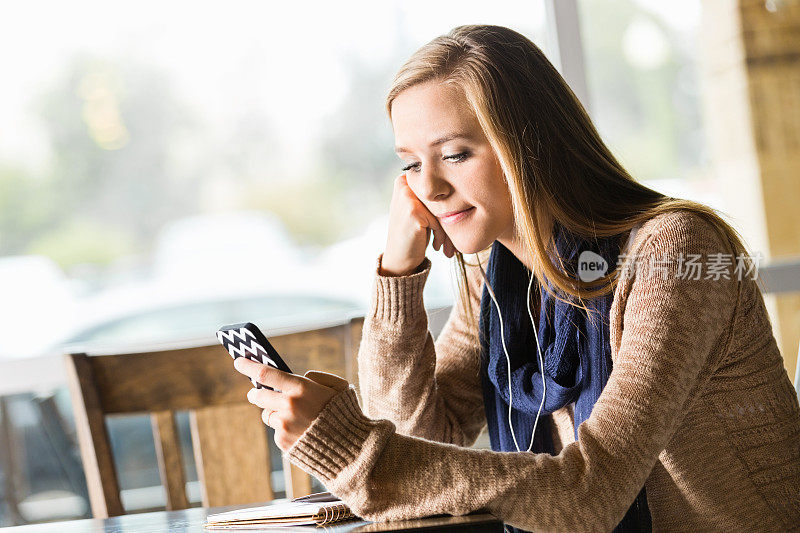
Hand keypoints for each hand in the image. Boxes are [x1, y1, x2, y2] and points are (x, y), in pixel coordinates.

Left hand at [233, 357, 349, 449]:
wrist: (351, 448)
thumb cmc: (345, 413)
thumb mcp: (337, 387)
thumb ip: (316, 378)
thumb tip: (298, 377)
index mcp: (301, 388)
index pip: (265, 374)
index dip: (248, 366)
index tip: (239, 361)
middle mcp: (288, 406)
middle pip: (257, 396)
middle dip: (255, 393)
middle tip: (256, 392)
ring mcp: (284, 426)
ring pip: (268, 415)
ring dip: (275, 413)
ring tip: (296, 417)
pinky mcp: (283, 442)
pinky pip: (277, 431)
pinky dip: (285, 430)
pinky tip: (302, 432)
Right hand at [381, 173, 455, 275]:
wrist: (398, 258)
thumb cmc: (413, 234)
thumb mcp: (420, 208)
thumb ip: (434, 196)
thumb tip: (465, 187)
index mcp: (406, 179)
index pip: (438, 188)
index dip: (449, 206)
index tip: (454, 223)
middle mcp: (405, 183)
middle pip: (440, 199)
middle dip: (450, 221)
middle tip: (453, 242)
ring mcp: (407, 196)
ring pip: (441, 210)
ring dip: (448, 231)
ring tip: (448, 246)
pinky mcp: (413, 210)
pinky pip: (439, 221)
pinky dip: (441, 235)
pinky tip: (436, 246)